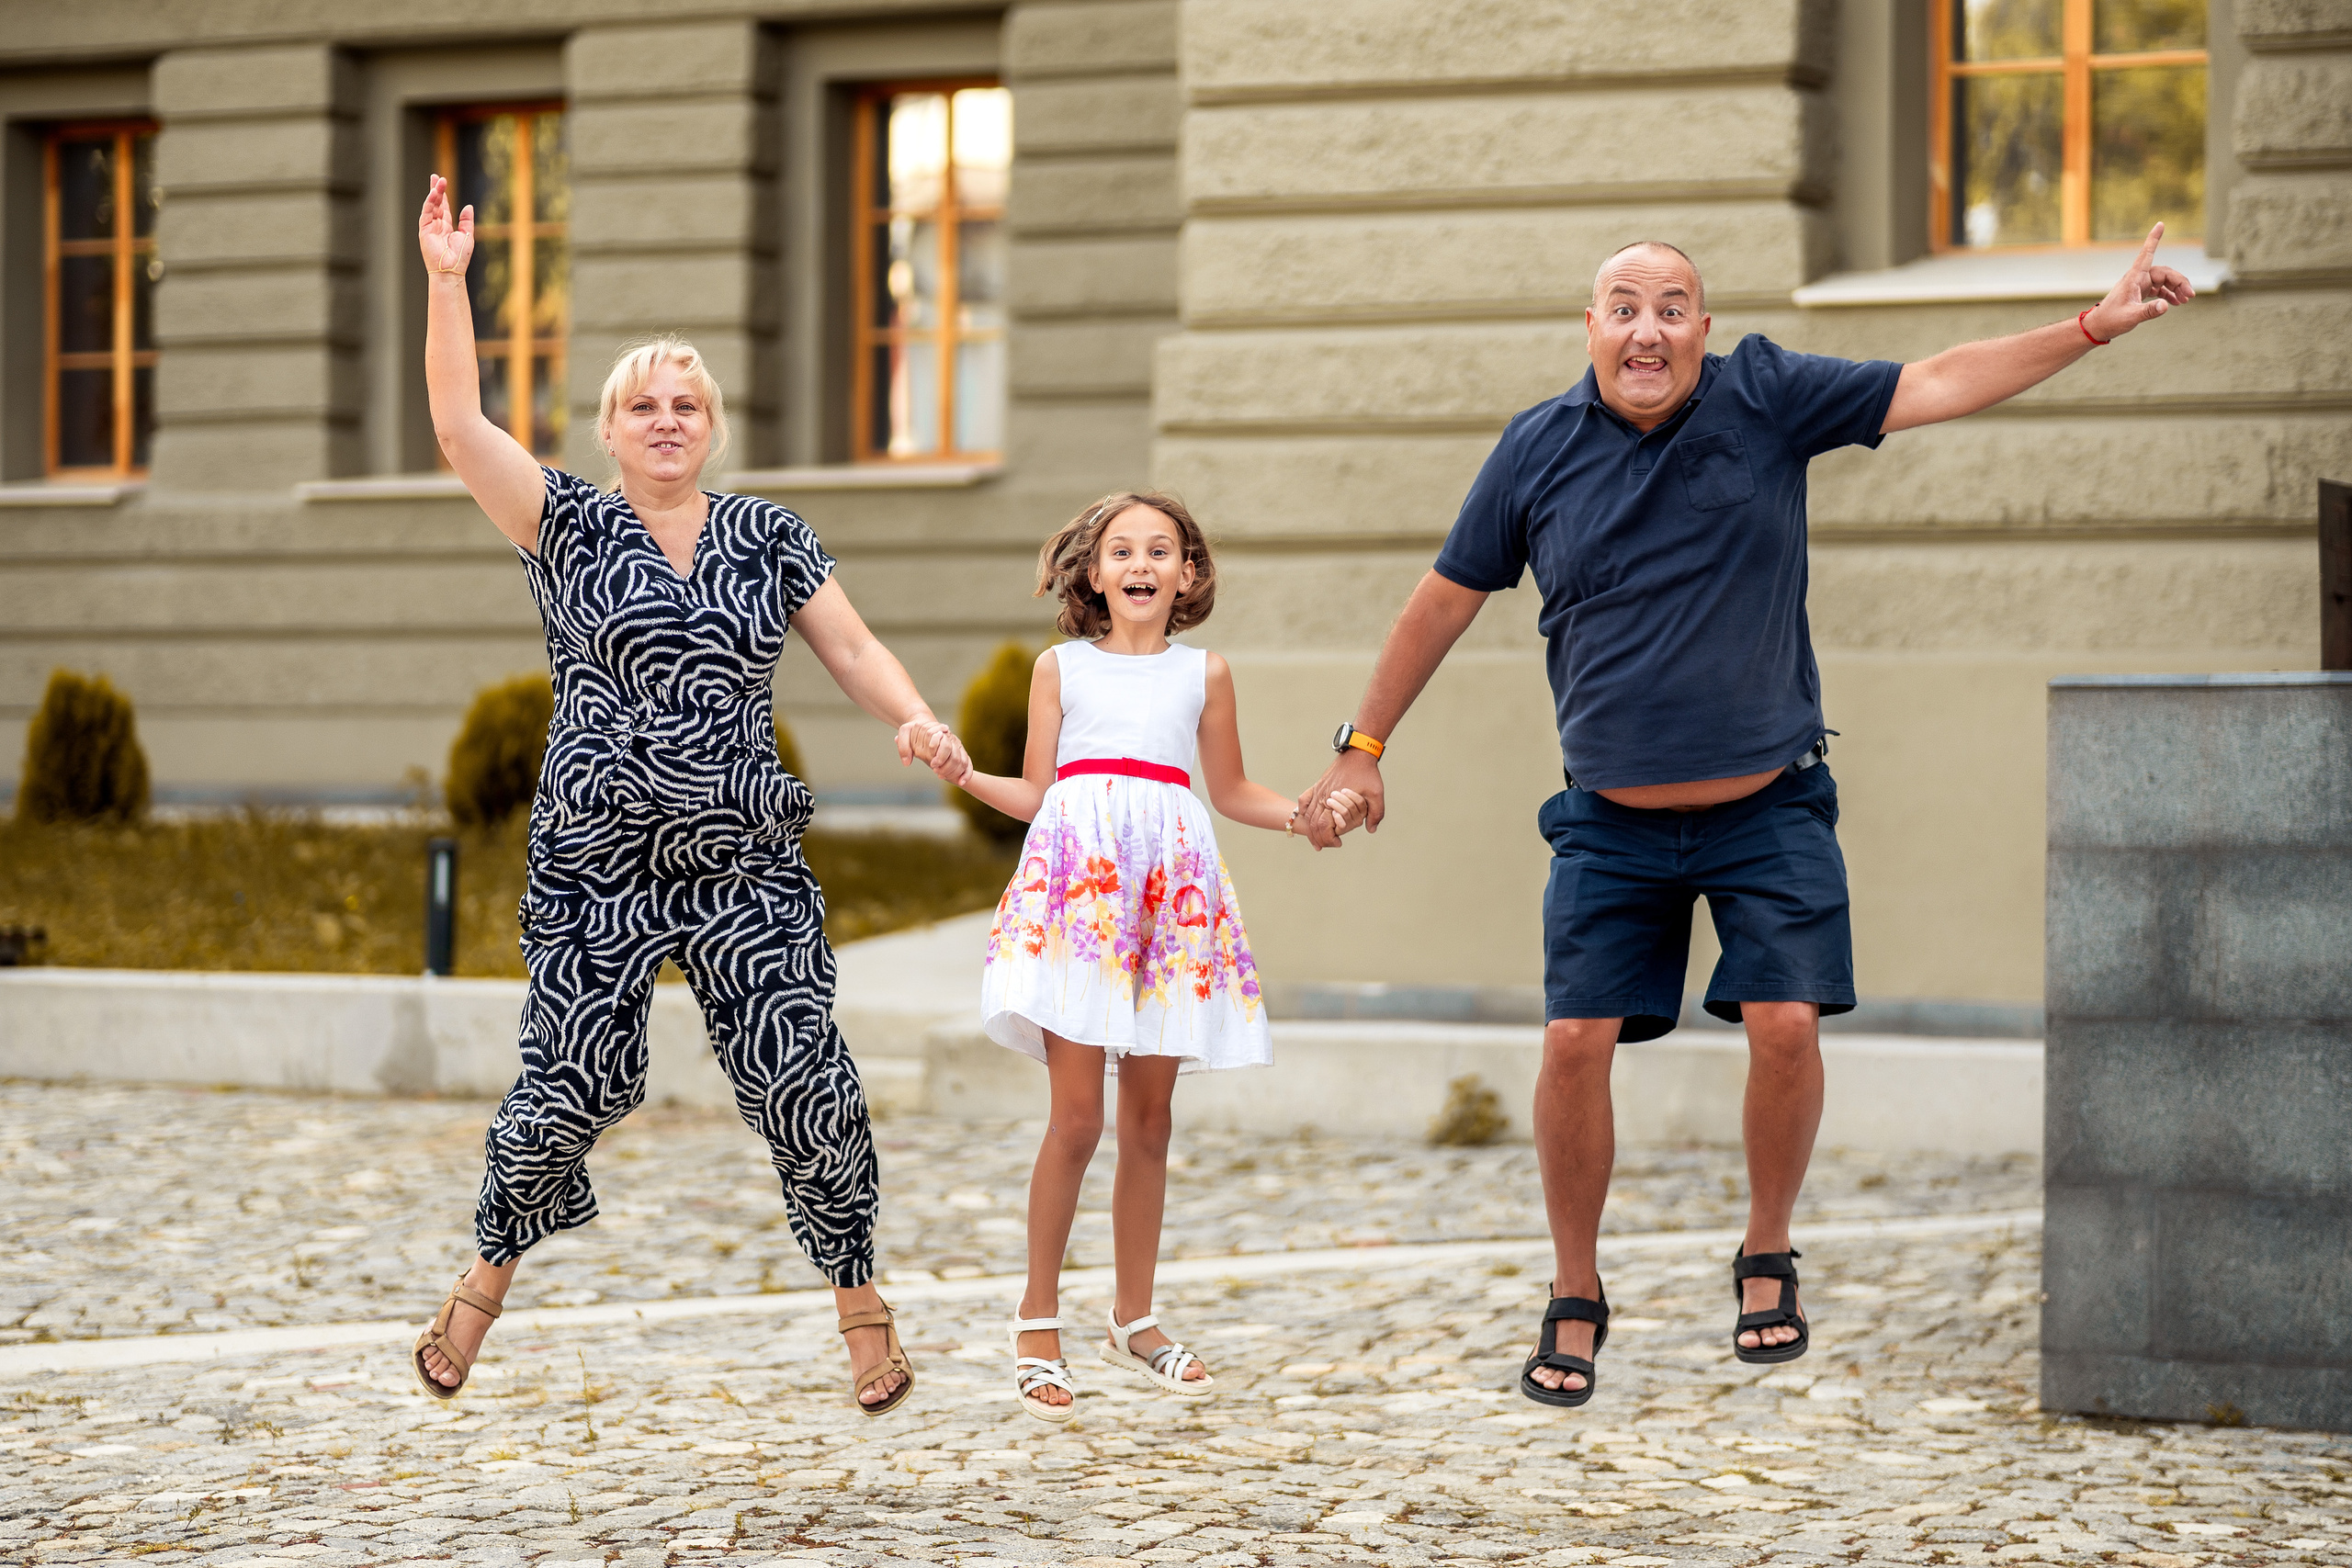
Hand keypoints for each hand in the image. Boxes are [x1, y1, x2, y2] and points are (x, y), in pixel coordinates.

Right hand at [418, 173, 473, 276]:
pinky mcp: (424, 230)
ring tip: (438, 181)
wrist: (451, 269)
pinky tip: (434, 193)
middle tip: (437, 177)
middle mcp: (437, 226)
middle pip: (436, 204)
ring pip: (431, 206)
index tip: (442, 182)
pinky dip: (429, 203)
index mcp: (447, 227)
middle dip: (436, 190)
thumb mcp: (468, 235)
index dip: (444, 195)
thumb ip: (467, 220)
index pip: (444, 207)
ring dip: (434, 193)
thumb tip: (468, 206)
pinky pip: (426, 213)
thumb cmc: (460, 257)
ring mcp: (429, 227)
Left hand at [895, 718, 968, 782]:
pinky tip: (961, 783)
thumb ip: (903, 745)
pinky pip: (968, 765)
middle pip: (955, 756)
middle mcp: (951, 740)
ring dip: (954, 772)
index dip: (940, 758)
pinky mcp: (962, 753)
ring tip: (942, 777)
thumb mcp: (905, 732)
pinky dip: (967, 774)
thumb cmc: (914, 730)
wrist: (924, 726)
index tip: (932, 765)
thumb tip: (907, 763)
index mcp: (940, 733)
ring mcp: (958, 747)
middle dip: (946, 767)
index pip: (945, 746)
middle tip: (935, 772)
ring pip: (963, 762)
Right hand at [1295, 747, 1384, 849]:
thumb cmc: (1367, 774)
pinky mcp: (1318, 784)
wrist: (1358, 753)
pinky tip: (1306, 818)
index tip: (1337, 843)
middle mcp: (1323, 796)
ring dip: (1310, 828)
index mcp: (1335, 800)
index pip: (1324, 826)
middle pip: (1313, 823)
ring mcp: (1319, 789)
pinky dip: (1303, 811)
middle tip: (1324, 846)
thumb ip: (1376, 813)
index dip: (1328, 839)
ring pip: (1308, 814)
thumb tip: (1371, 829)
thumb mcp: (1377, 794)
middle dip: (1317, 838)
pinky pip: (1304, 800)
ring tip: (1316, 839)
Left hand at [2084, 222, 2192, 341]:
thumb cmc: (2111, 319)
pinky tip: (2177, 302)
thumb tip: (2166, 305)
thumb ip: (2149, 311)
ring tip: (2186, 300)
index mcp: (2134, 278)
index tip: (2160, 224)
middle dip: (2179, 282)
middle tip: (2190, 296)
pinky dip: (2169, 294)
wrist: (2099, 327)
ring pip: (2164, 280)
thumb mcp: (2131, 316)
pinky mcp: (2141, 292)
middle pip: (2164, 273)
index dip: (2153, 239)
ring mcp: (2140, 285)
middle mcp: (2138, 278)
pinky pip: (2159, 289)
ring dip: (2176, 288)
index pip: (2146, 254)